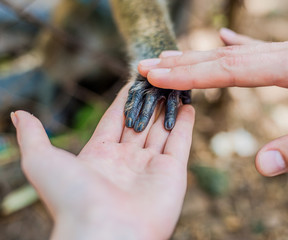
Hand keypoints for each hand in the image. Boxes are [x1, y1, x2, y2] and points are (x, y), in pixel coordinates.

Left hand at [11, 84, 194, 239]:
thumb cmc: (71, 199)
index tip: (134, 80)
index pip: (115, 119)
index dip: (125, 99)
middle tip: (158, 78)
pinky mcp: (173, 173)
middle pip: (141, 122)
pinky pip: (181, 142)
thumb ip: (34, 136)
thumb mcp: (42, 161)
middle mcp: (127, 161)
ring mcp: (151, 167)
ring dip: (169, 107)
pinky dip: (186, 124)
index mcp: (99, 156)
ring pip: (162, 129)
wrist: (104, 232)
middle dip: (149, 100)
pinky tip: (189, 105)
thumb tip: (19, 114)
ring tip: (176, 85)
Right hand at [138, 28, 287, 176]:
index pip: (231, 70)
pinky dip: (236, 48)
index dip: (191, 74)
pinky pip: (260, 50)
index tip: (157, 75)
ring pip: (239, 52)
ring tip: (170, 56)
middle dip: (184, 62)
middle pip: (226, 56)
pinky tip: (224, 42)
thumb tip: (260, 167)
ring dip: (201, 56)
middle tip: (146, 65)